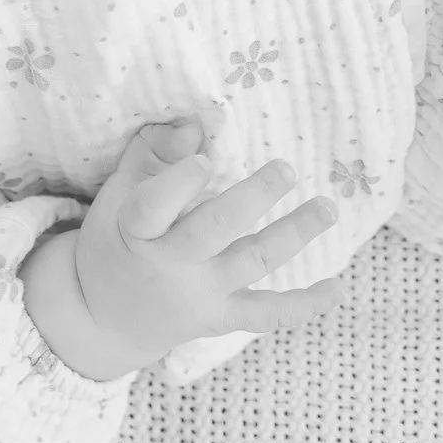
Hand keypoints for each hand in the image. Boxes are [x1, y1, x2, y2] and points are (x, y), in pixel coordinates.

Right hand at [22, 117, 346, 379]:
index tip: (204, 160)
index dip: (180, 183)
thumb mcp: (117, 196)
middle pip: (214, 229)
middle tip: (286, 168)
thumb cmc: (115, 241)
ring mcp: (198, 295)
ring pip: (253, 260)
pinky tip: (338, 286)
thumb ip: (152, 154)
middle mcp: (168, 265)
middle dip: (253, 198)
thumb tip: (195, 124)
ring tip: (326, 207)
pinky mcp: (220, 317)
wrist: (104, 318)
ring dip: (294, 233)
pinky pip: (267, 314)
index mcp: (135, 231)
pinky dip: (305, 305)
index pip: (153, 207)